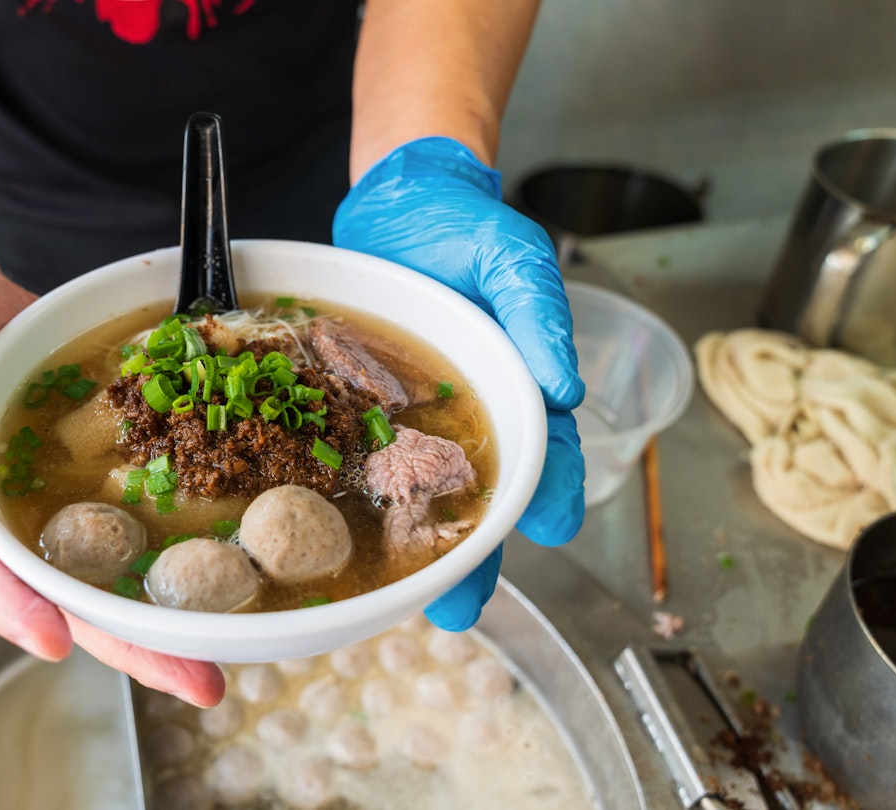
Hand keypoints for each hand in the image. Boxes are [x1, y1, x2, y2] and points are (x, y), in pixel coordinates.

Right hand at [0, 267, 225, 705]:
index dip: (15, 606)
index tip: (54, 640)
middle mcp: (13, 521)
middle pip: (65, 598)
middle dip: (126, 646)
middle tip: (196, 684)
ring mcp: (59, 510)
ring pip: (110, 580)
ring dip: (163, 626)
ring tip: (222, 663)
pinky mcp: (98, 488)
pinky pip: (136, 532)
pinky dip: (175, 564)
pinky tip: (225, 587)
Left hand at [333, 136, 586, 629]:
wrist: (396, 202)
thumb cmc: (467, 225)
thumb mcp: (513, 256)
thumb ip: (539, 311)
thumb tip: (566, 389)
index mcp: (518, 385)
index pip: (546, 451)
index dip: (550, 492)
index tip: (550, 527)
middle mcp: (468, 414)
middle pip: (477, 495)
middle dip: (471, 556)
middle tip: (459, 610)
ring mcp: (409, 419)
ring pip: (412, 493)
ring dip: (410, 548)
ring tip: (401, 599)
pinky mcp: (356, 410)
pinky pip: (354, 459)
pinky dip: (346, 496)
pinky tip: (329, 530)